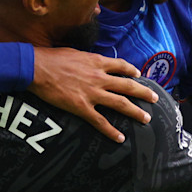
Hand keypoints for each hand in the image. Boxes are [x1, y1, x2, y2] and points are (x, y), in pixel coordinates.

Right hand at [31, 48, 155, 142]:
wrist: (36, 68)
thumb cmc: (51, 58)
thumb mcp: (74, 52)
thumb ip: (86, 60)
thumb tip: (90, 62)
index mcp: (96, 62)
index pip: (120, 65)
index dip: (131, 70)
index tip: (138, 74)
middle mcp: (99, 77)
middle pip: (127, 86)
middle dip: (143, 93)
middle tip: (155, 99)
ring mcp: (92, 93)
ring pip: (120, 103)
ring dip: (135, 112)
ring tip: (146, 119)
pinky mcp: (82, 107)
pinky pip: (100, 122)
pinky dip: (111, 131)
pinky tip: (120, 138)